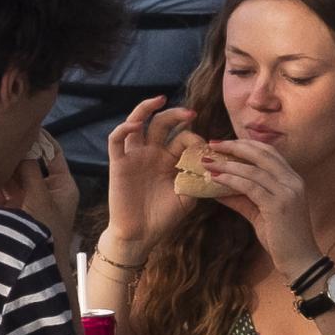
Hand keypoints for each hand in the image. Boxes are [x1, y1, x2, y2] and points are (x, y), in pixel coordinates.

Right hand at [0, 130, 78, 253]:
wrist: (37, 269)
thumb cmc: (47, 232)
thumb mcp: (40, 197)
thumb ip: (30, 170)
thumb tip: (23, 145)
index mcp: (62, 185)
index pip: (52, 153)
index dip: (40, 137)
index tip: (25, 121)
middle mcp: (45, 190)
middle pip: (31, 162)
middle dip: (17, 150)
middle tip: (1, 130)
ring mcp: (27, 200)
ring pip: (14, 175)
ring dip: (3, 164)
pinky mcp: (11, 211)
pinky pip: (0, 189)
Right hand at [102, 96, 196, 251]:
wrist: (140, 236)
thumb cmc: (163, 218)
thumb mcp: (188, 197)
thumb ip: (199, 179)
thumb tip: (218, 164)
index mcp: (169, 160)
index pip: (182, 137)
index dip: (194, 138)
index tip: (206, 147)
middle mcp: (151, 153)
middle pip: (162, 123)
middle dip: (176, 114)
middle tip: (192, 112)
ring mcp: (134, 156)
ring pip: (137, 122)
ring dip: (147, 108)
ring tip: (161, 99)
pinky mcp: (118, 163)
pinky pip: (116, 140)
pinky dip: (124, 128)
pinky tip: (135, 125)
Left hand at [178, 136, 321, 280]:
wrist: (299, 261)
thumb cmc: (281, 238)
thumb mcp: (259, 212)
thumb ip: (241, 198)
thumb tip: (217, 187)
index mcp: (292, 179)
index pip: (268, 152)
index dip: (245, 144)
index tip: (223, 143)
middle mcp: (292, 181)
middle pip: (261, 153)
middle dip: (234, 146)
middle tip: (212, 144)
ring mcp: (288, 192)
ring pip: (253, 170)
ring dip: (227, 164)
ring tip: (207, 163)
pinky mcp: (279, 205)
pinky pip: (250, 187)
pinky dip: (231, 180)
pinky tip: (215, 178)